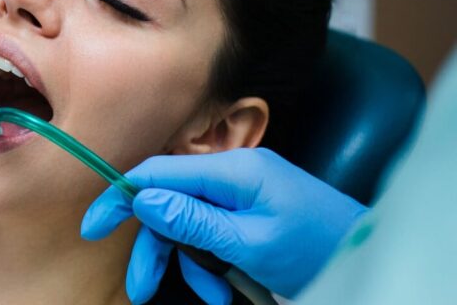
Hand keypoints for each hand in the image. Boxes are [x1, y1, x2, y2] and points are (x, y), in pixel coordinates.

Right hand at [80, 148, 366, 303]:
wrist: (369, 255)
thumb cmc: (318, 248)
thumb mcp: (251, 242)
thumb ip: (194, 220)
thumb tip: (142, 199)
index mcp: (232, 170)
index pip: (159, 172)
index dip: (122, 197)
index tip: (93, 225)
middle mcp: (232, 174)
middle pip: (170, 202)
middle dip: (156, 246)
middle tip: (141, 286)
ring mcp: (242, 192)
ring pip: (189, 221)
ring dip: (187, 260)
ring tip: (207, 294)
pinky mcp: (250, 210)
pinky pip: (212, 231)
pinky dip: (210, 260)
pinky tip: (222, 286)